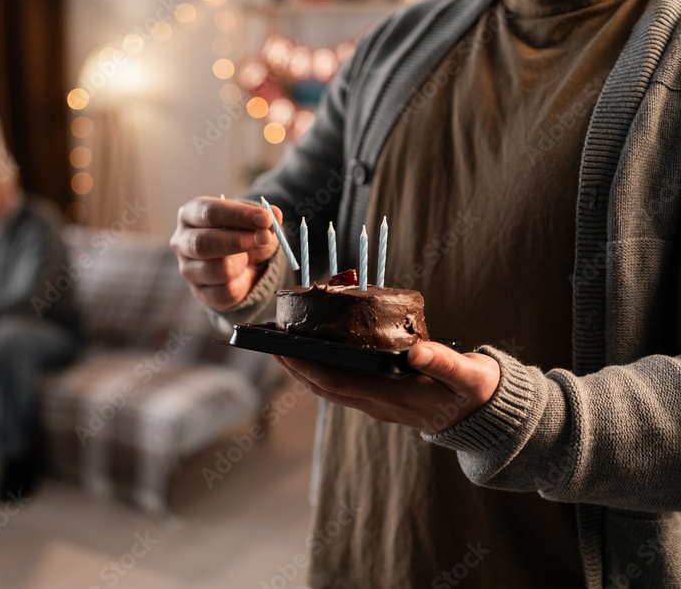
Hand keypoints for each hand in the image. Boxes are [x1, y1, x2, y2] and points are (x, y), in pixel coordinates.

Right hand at [170, 196, 280, 309]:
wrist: (240, 262)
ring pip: (216, 269)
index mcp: (190, 214)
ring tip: (250, 258)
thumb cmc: (242, 233)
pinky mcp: (200, 292)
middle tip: (264, 238)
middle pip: (203, 243)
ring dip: (242, 263)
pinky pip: (225, 292)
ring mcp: (187, 269)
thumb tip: (274, 215)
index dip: (239, 215)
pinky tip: (245, 274)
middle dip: (239, 241)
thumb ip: (264, 218)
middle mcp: (182, 241)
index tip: (265, 219)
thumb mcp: (254, 222)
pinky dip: (243, 283)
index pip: (209, 212)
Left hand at [275, 341, 500, 432]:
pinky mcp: (382, 397)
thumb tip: (417, 350)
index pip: (339, 384)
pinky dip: (323, 368)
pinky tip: (315, 350)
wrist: (487, 415)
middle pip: (325, 387)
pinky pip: (342, 384)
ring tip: (283, 344)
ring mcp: (378, 403)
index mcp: (394, 398)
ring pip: (330, 388)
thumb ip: (444, 363)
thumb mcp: (469, 376)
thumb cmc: (477, 390)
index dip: (309, 368)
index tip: (285, 349)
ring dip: (304, 368)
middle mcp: (379, 404)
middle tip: (270, 342)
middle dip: (295, 366)